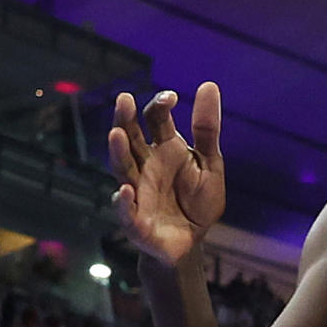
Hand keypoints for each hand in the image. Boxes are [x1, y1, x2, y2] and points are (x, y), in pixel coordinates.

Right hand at [108, 85, 225, 269]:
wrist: (192, 242)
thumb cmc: (198, 201)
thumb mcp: (210, 162)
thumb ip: (207, 128)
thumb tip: (209, 84)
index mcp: (164, 149)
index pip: (155, 120)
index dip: (160, 106)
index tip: (172, 98)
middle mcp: (145, 166)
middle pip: (130, 139)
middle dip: (125, 120)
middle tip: (123, 99)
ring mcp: (137, 191)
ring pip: (122, 168)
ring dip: (118, 152)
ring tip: (117, 135)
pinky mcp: (135, 220)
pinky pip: (126, 210)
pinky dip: (123, 201)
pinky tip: (126, 190)